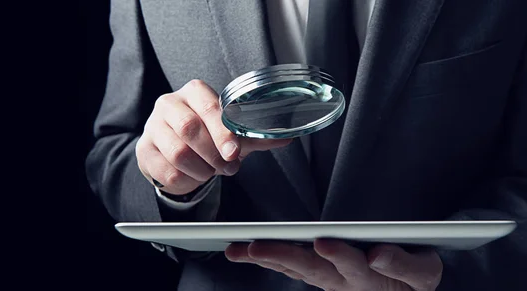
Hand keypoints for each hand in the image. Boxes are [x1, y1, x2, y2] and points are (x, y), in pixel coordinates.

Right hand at [136, 79, 291, 194]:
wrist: (173, 151)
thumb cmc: (205, 136)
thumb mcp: (230, 133)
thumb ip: (255, 134)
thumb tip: (286, 137)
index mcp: (194, 92)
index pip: (208, 106)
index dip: (223, 131)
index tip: (234, 151)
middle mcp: (169, 104)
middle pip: (190, 128)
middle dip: (214, 154)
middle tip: (229, 167)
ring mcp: (152, 127)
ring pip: (178, 152)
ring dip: (202, 169)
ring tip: (212, 172)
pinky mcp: (144, 151)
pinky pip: (166, 171)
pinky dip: (186, 180)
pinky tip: (194, 176)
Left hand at [225, 240, 442, 290]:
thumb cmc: (414, 281)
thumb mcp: (423, 273)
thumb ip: (403, 264)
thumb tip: (377, 253)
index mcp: (369, 276)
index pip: (353, 264)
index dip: (338, 254)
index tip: (322, 242)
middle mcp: (343, 281)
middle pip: (311, 268)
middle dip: (282, 256)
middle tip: (254, 248)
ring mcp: (329, 281)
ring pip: (295, 269)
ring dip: (267, 260)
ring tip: (239, 250)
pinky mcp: (321, 277)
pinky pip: (292, 270)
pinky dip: (270, 261)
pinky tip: (247, 253)